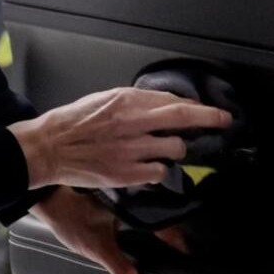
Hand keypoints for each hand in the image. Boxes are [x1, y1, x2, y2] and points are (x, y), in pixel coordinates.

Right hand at [9, 87, 232, 189]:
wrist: (50, 147)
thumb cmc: (74, 122)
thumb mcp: (105, 99)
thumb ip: (135, 102)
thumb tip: (163, 105)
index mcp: (126, 101)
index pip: (173, 101)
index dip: (197, 106)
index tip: (211, 110)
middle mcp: (132, 122)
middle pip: (182, 118)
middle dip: (209, 119)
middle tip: (223, 122)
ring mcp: (131, 149)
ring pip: (174, 148)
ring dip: (176, 149)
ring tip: (164, 149)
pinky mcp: (126, 173)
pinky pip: (158, 172)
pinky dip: (158, 169)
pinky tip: (147, 166)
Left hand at [28, 188, 188, 273]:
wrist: (46, 196)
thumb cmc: (69, 216)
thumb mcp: (97, 247)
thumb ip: (121, 269)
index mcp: (133, 206)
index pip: (164, 222)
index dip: (177, 237)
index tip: (187, 249)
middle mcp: (130, 194)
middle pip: (159, 211)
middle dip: (170, 227)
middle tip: (179, 245)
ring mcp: (121, 190)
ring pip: (147, 203)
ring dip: (156, 216)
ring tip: (164, 236)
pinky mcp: (110, 189)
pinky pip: (133, 199)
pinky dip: (139, 210)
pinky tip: (136, 224)